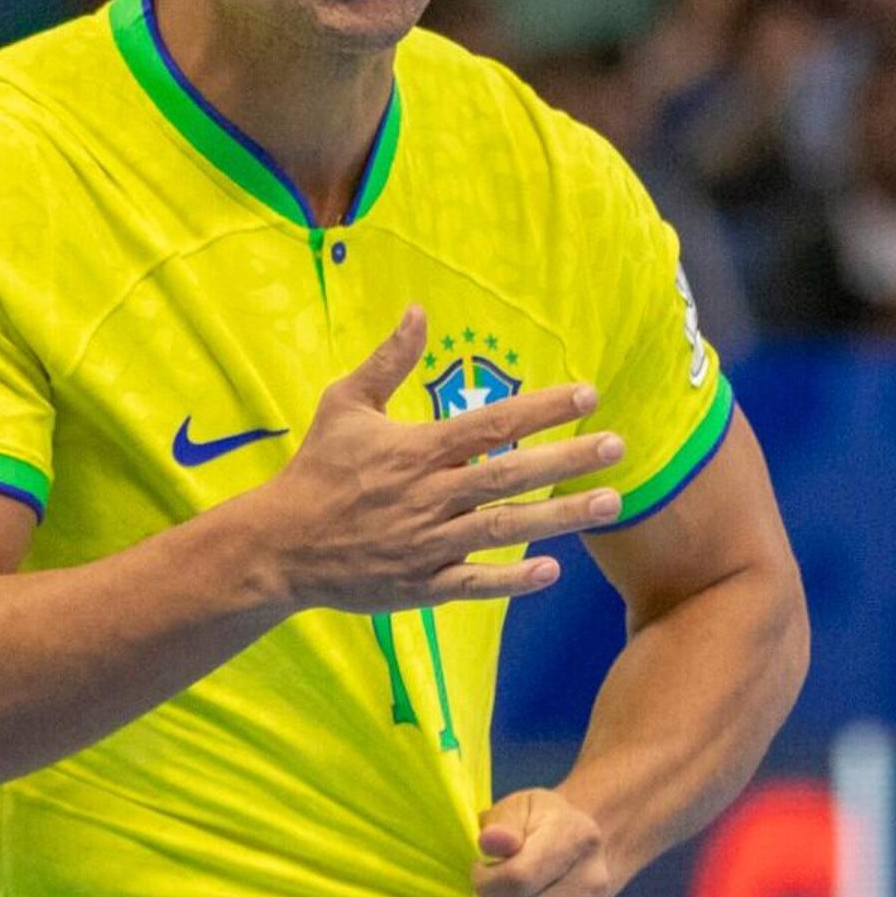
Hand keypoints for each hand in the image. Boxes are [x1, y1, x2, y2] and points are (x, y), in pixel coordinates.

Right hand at [239, 308, 624, 615]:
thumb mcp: (343, 405)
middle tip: (617, 447)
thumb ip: (387, 362)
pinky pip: (475, 584)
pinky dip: (512, 579)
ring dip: (560, 517)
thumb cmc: (316, 470)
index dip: (542, 409)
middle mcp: (428, 496)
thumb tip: (418, 311)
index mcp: (415, 450)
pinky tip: (552, 571)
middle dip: (568, 460)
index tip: (588, 395)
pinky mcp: (421, 585)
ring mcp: (428, 544)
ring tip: (610, 502)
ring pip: (505, 529)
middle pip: (510, 475)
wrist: (278, 546)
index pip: (491, 424)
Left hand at [474, 789, 617, 896]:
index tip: (481, 871)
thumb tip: (491, 841)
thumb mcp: (519, 808)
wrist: (577, 857)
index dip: (484, 881)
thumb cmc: (538, 829)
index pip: (517, 879)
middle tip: (489, 896)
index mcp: (579, 839)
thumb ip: (502, 823)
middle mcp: (592, 887)